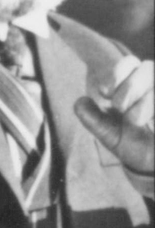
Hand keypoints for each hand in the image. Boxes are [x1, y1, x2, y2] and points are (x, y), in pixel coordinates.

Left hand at [74, 56, 152, 174]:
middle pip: (147, 67)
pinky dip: (151, 105)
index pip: (129, 63)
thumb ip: (93, 118)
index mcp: (134, 85)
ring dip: (145, 99)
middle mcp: (153, 85)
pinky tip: (150, 121)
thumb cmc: (131, 144)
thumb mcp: (108, 133)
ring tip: (134, 119)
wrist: (152, 163)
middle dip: (130, 87)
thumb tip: (80, 101)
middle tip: (120, 107)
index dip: (117, 72)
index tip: (104, 92)